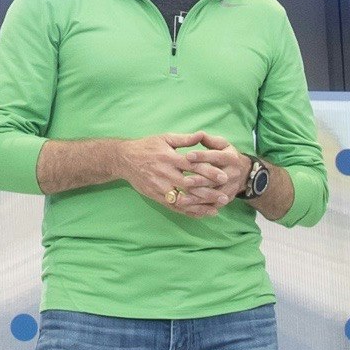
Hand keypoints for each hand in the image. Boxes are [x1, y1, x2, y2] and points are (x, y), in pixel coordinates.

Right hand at [117, 132, 242, 217]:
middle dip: (209, 193)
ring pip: (183, 200)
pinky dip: (188, 212)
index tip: (223, 177)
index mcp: (170, 158)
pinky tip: (200, 214)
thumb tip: (202, 135)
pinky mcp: (157, 196)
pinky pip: (174, 206)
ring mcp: (161, 187)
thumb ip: (185, 139)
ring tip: (216, 210)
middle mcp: (166, 174)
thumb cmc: (147, 146)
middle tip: (225, 197)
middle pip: (191, 186)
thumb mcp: (165, 138)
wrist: (124, 159)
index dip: (209, 172)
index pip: (193, 166)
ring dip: (200, 206)